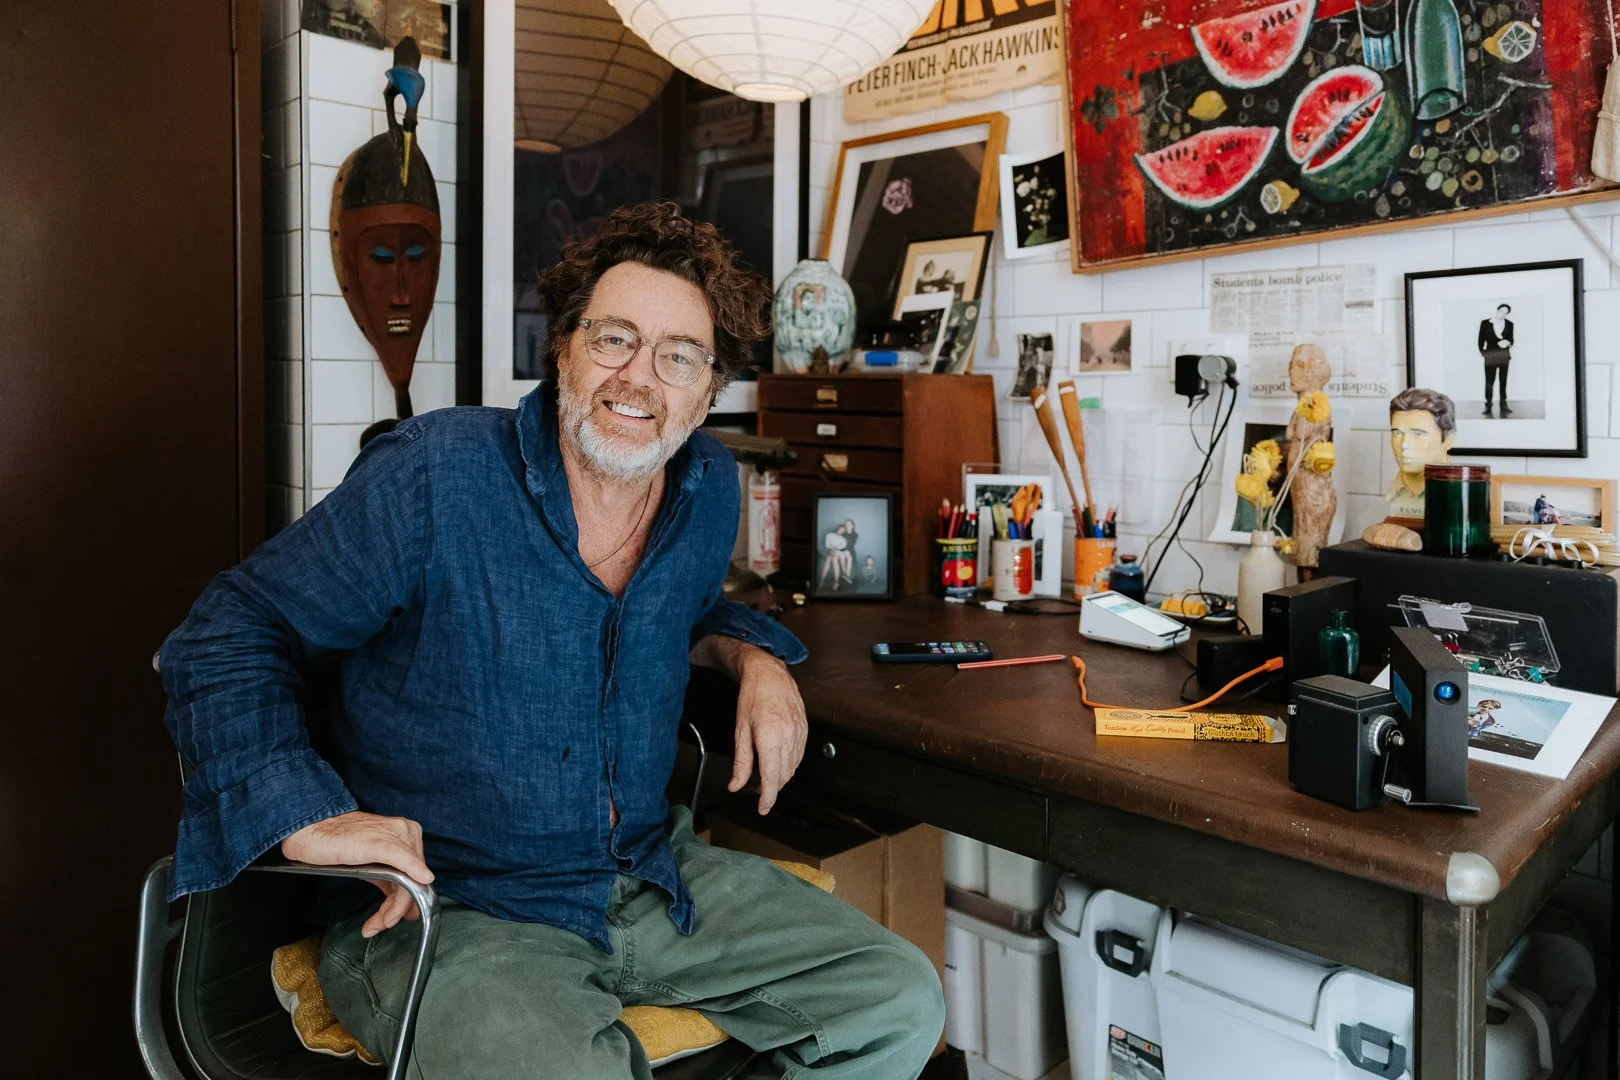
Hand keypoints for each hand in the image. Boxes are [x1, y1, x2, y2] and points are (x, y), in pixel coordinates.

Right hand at [281, 811, 434, 937]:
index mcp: (406, 835)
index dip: (406, 902)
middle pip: (413, 880)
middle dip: (396, 909)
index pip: (417, 875)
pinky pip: (403, 859)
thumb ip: (393, 884)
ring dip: (393, 909)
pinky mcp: (380, 842)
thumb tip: (410, 910)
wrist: (311, 830)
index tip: (394, 918)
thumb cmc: (338, 844)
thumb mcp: (372, 865)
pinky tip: (419, 883)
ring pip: (407, 879)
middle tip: (380, 924)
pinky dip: (412, 873)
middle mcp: (406, 832)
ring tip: (377, 923)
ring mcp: (395, 835)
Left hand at [727, 650, 807, 814]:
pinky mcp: (805, 729)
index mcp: (770, 738)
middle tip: (760, 791)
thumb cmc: (752, 697)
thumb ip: (741, 762)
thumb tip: (736, 785)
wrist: (769, 673)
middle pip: (784, 776)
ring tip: (768, 775)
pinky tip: (780, 760)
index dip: (768, 798)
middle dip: (772, 788)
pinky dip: (790, 763)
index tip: (763, 808)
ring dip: (781, 777)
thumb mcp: (740, 730)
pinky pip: (799, 755)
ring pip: (793, 767)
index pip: (772, 778)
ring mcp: (799, 733)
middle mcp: (788, 736)